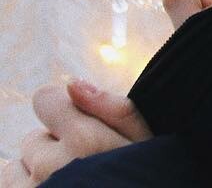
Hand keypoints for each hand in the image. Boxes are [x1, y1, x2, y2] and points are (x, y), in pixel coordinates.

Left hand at [2, 0, 211, 184]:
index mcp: (84, 139)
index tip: (79, 124)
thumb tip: (71, 82)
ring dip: (34, 175)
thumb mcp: (144, 140)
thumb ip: (110, 107)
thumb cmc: (146, 179)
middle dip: (53, 147)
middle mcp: (50, 166)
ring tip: (66, 185)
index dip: (62, 107)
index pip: (45, 98)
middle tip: (83, 167)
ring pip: (15, 169)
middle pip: (33, 138)